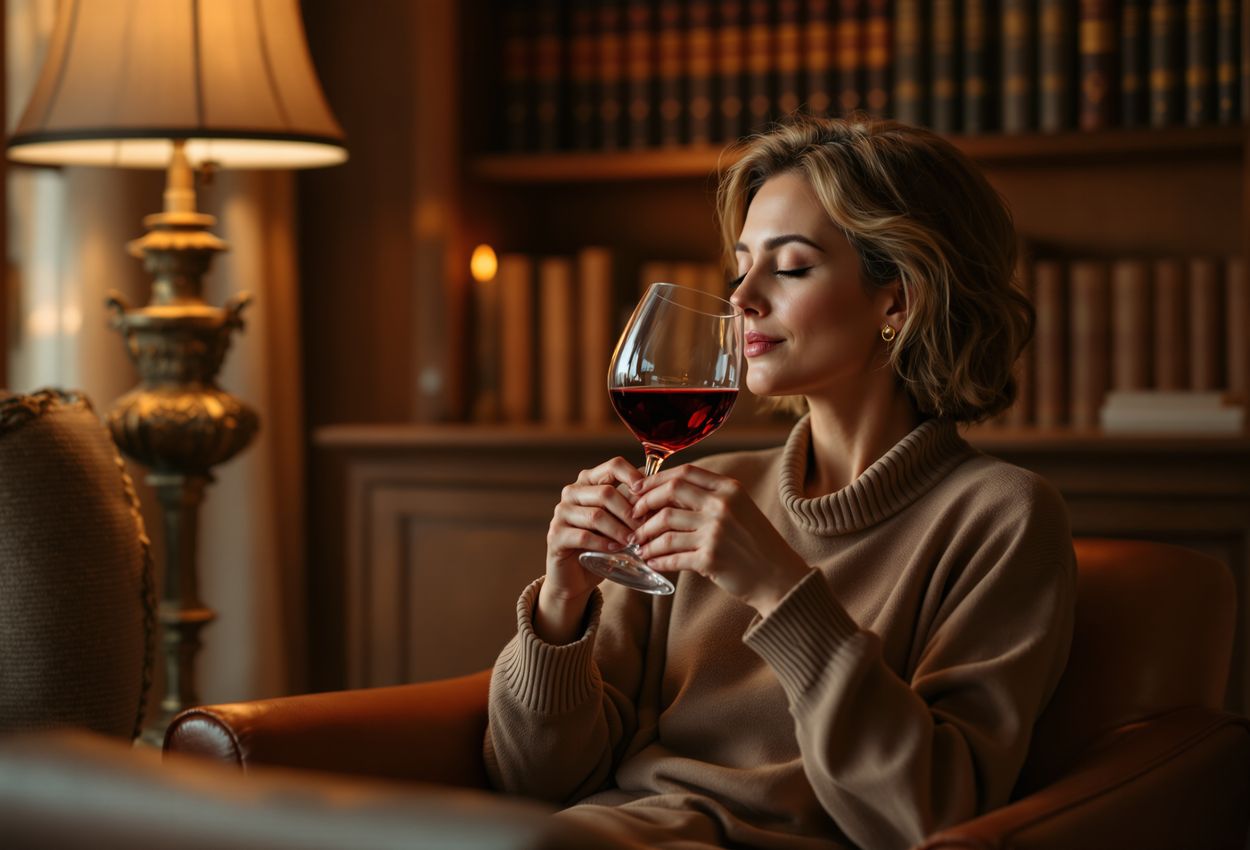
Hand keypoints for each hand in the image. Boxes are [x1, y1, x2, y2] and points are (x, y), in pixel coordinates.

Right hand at [537, 457, 643, 642]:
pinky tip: (615, 550)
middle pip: (606, 493)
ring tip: (634, 542)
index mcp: (589, 481)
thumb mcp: (621, 521)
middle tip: (646, 529)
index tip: (650, 496)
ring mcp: (561, 512)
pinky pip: (583, 536)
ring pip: (596, 515)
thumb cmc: (604, 544)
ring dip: (619, 530)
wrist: (576, 576)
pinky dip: (603, 543)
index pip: (614, 465)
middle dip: (630, 512)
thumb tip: (662, 493)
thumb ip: (635, 505)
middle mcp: (572, 492)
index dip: (635, 477)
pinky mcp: (555, 535)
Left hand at [630, 464, 811, 615]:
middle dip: (644, 505)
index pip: (684, 473)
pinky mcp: (710, 559)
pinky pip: (672, 556)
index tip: (638, 490)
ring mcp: (716, 532)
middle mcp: (722, 506)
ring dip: (646, 538)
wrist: (779, 577)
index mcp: (730, 489)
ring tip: (639, 545)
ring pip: (665, 528)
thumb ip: (710, 498)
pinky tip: (651, 562)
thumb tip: (666, 492)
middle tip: (633, 518)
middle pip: (670, 494)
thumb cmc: (756, 543)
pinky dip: (657, 559)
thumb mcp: (740, 509)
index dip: (656, 480)